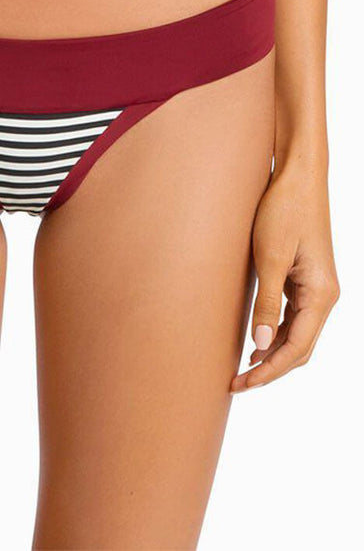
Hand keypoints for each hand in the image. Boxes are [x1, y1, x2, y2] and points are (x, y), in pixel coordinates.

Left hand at [231, 161, 338, 392]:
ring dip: (272, 353)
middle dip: (270, 369)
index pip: (296, 349)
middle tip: (236, 383)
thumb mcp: (269, 257)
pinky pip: (294, 316)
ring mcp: (316, 287)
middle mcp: (325, 295)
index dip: (269, 371)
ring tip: (242, 368)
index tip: (241, 384)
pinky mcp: (305, 277)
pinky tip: (255, 339)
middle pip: (300, 348)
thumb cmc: (283, 210)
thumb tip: (261, 345)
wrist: (298, 176)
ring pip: (298, 334)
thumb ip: (266, 303)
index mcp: (321, 294)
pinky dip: (276, 332)